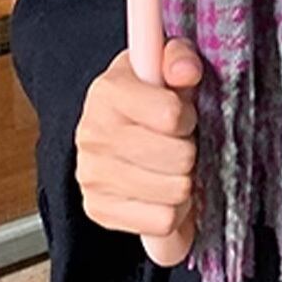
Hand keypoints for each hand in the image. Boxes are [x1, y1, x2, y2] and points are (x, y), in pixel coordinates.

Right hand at [74, 37, 202, 266]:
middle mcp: (92, 134)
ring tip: (173, 166)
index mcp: (108, 91)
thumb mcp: (166, 66)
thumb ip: (180, 59)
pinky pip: (162, 222)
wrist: (117, 129)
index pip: (171, 114)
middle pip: (178, 158)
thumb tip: (186, 71)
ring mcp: (92, 176)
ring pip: (174, 192)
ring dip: (184, 181)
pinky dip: (173, 211)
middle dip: (189, 150)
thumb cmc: (151, 97)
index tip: (181, 114)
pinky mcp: (98, 210)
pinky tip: (163, 190)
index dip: (187, 115)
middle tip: (180, 142)